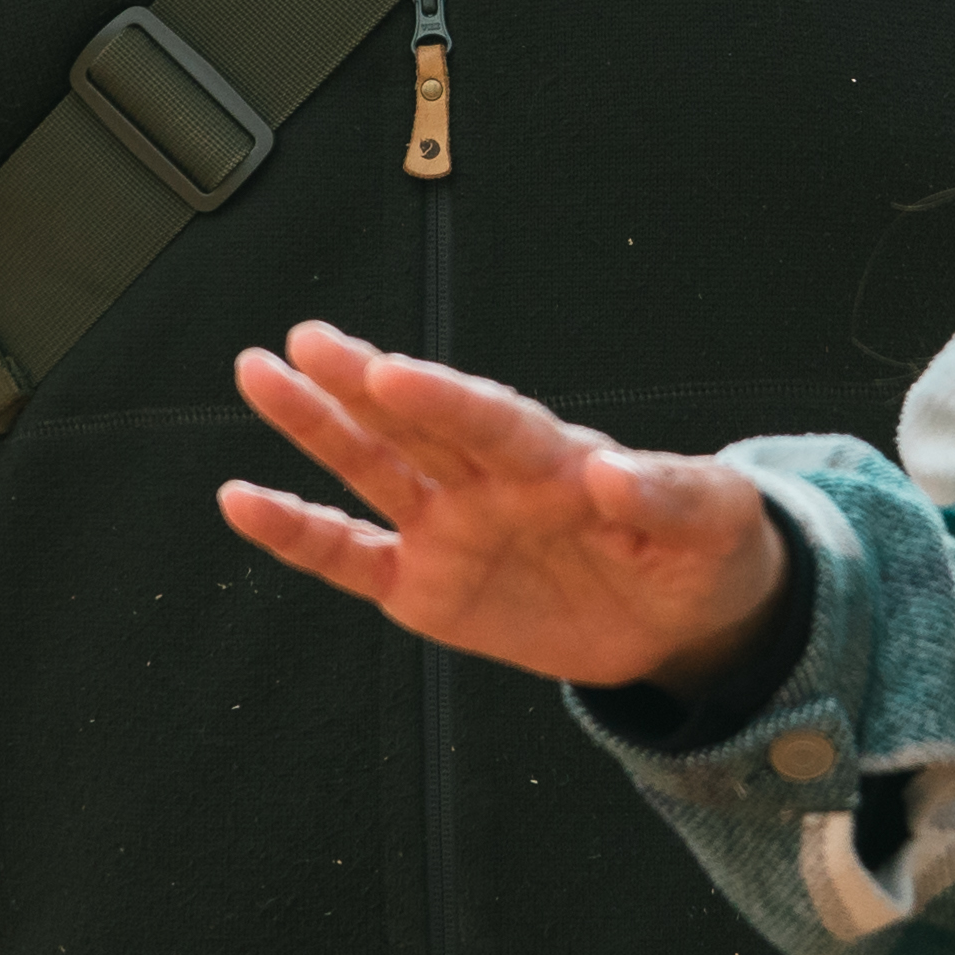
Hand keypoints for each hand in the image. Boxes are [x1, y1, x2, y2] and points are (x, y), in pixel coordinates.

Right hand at [223, 321, 794, 700]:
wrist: (682, 613)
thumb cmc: (697, 544)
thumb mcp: (709, 518)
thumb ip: (665, 495)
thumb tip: (612, 474)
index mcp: (554, 457)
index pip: (494, 421)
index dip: (446, 400)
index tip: (395, 373)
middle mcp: (488, 480)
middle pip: (416, 424)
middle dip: (360, 384)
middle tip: (307, 340)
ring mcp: (449, 526)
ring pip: (370, 467)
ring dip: (315, 425)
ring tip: (260, 374)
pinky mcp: (425, 585)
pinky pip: (350, 556)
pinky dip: (297, 534)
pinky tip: (244, 501)